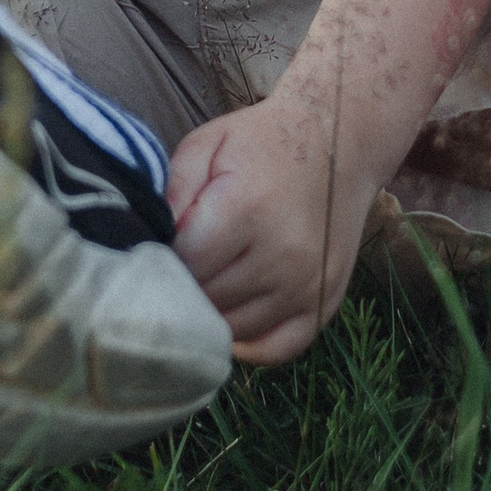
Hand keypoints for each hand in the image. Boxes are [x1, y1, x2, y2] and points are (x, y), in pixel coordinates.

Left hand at [166, 92, 378, 364]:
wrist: (341, 141)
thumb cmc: (263, 142)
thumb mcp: (208, 144)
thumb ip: (171, 190)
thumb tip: (149, 240)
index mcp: (248, 210)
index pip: (183, 265)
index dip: (160, 258)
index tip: (157, 246)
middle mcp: (282, 256)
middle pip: (205, 301)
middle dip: (181, 287)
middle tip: (178, 266)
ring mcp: (307, 285)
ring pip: (233, 331)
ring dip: (210, 315)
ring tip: (204, 283)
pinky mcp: (325, 303)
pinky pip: (276, 350)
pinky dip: (248, 344)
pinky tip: (230, 318)